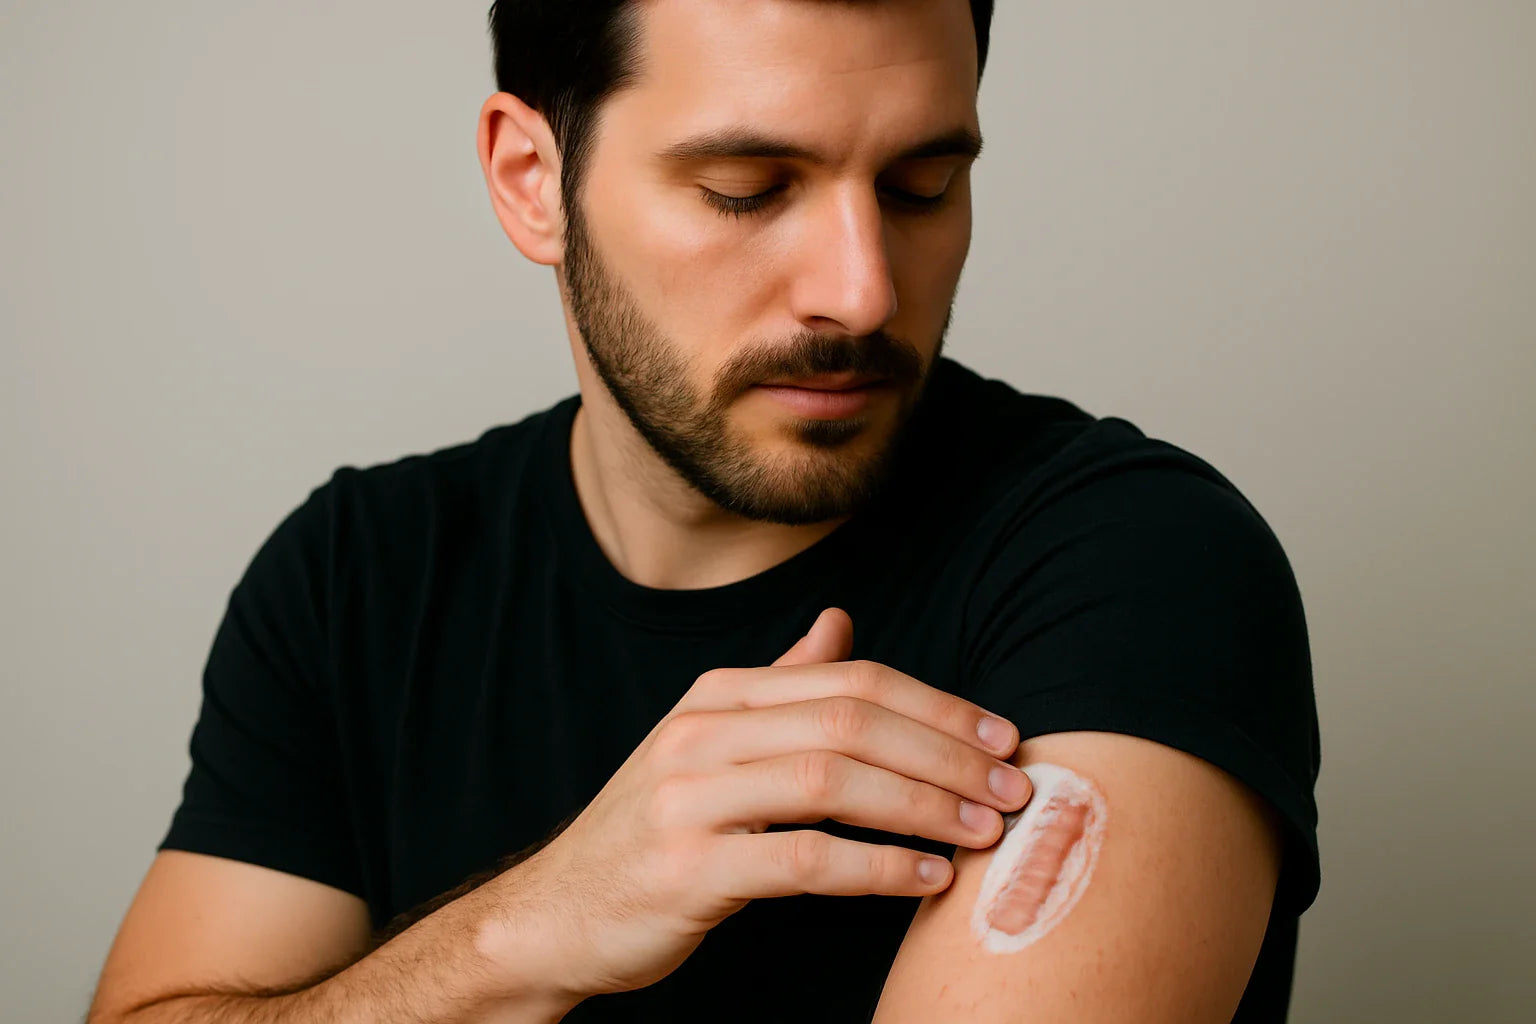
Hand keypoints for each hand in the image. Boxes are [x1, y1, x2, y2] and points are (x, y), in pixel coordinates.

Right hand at [481, 607, 1031, 1001]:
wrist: (558, 913)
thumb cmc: (653, 830)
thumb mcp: (709, 743)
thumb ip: (779, 685)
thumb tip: (841, 622)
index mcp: (718, 696)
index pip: (850, 680)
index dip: (937, 705)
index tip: (1003, 736)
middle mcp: (702, 732)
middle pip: (851, 721)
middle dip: (947, 752)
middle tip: (1015, 789)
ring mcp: (689, 798)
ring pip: (833, 780)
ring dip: (926, 804)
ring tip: (986, 832)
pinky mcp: (689, 869)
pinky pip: (806, 858)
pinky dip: (880, 866)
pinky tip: (928, 877)